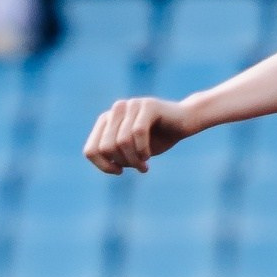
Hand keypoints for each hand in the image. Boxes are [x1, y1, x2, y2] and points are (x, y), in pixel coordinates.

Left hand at [83, 95, 204, 174]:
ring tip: (144, 166)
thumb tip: (104, 162)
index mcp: (106, 120)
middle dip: (122, 163)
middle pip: (105, 147)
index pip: (91, 150)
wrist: (185, 122)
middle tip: (138, 167)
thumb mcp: (131, 151)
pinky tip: (148, 157)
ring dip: (134, 160)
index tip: (119, 172)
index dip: (103, 166)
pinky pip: (138, 132)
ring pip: (122, 142)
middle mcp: (115, 110)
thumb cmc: (157, 139)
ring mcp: (131, 105)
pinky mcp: (147, 105)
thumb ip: (114, 155)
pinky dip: (142, 149)